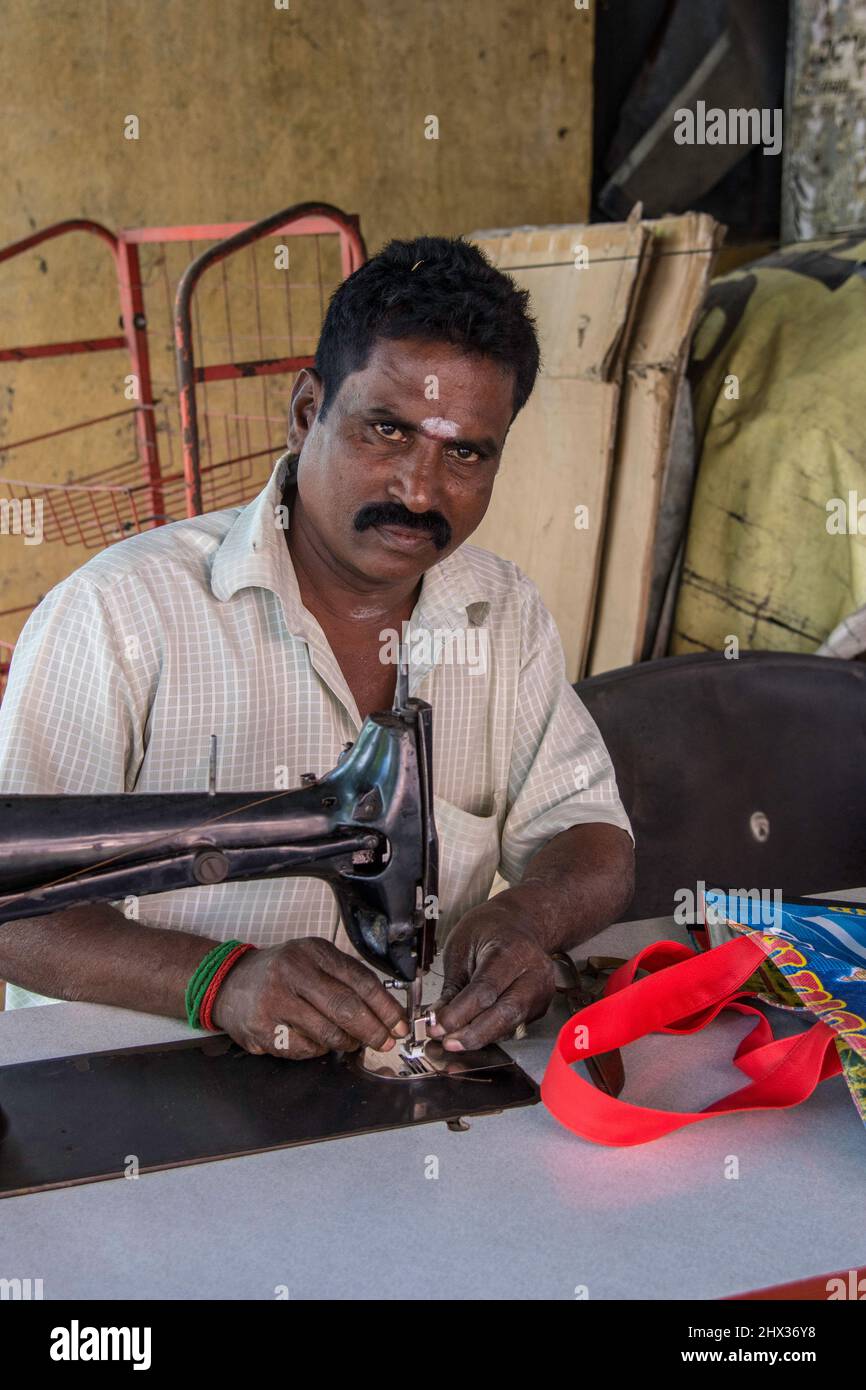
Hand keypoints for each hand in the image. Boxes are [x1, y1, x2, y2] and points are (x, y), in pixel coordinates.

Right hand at [211, 937, 408, 1058]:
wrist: (230, 982)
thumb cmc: (281, 972)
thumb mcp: (312, 959)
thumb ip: (344, 977)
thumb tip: (385, 1008)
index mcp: (312, 952)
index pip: (360, 980)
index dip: (385, 1006)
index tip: (400, 1023)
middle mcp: (293, 972)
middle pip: (346, 1008)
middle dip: (373, 1030)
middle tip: (385, 1042)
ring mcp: (275, 1001)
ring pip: (327, 1033)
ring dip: (347, 1043)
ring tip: (351, 1041)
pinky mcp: (262, 1029)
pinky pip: (304, 1049)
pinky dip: (318, 1050)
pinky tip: (317, 1041)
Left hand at [428, 901, 554, 1052]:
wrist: (519, 923)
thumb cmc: (489, 930)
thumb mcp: (461, 947)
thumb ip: (452, 987)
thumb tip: (437, 1020)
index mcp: (511, 951)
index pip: (485, 990)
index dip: (459, 1013)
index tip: (436, 1026)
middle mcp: (534, 972)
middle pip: (505, 1013)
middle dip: (473, 1034)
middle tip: (447, 1042)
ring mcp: (542, 990)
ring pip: (511, 1024)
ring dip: (481, 1037)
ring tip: (455, 1040)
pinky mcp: (541, 1005)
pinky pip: (514, 1025)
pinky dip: (491, 1032)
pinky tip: (473, 1032)